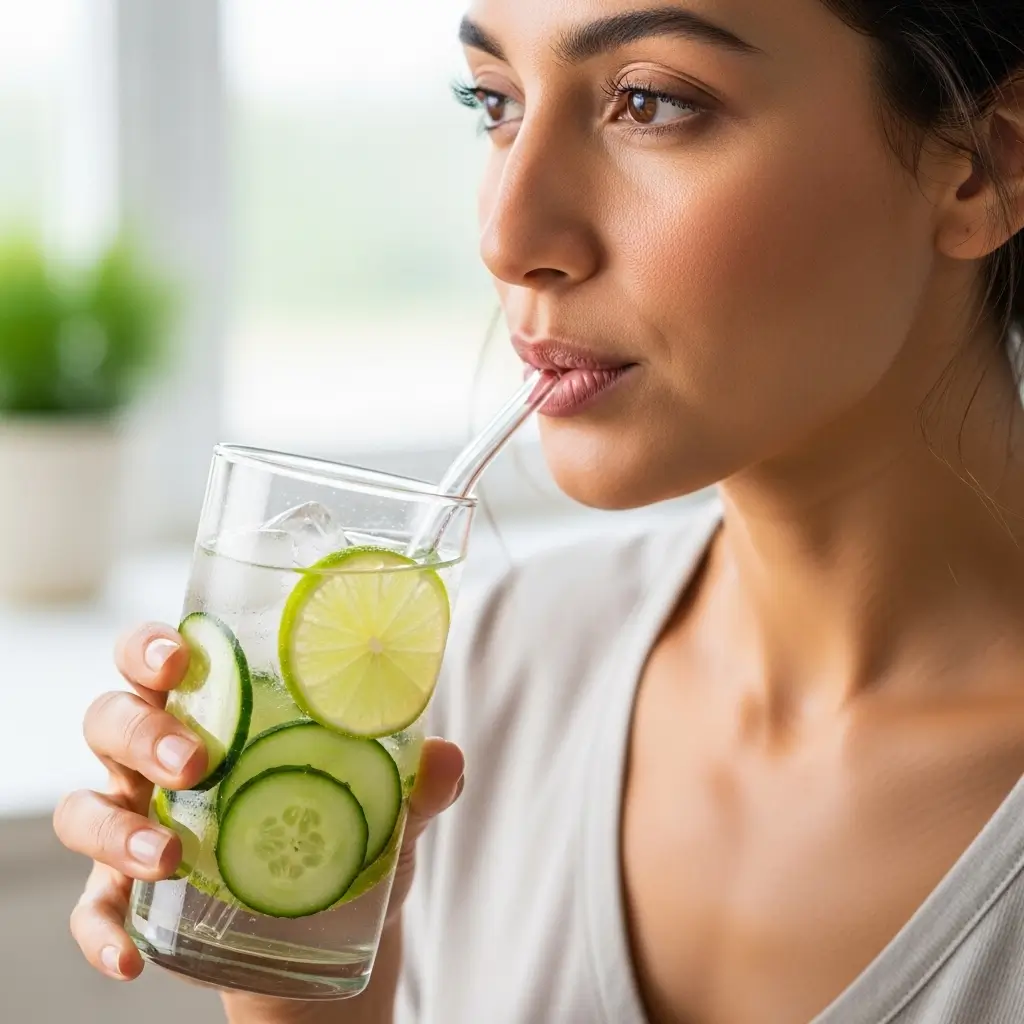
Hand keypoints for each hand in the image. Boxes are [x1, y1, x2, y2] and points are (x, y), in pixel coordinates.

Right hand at [53, 621, 464, 996]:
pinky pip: (93, 907)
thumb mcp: (387, 803)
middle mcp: (160, 758)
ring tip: (170, 857)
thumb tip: (447, 758)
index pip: (160, 657)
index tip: (176, 658)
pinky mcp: (132, 895)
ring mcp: (140, 824)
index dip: (151, 647)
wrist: (332, 926)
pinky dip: (100, 929)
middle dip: (141, 733)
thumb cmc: (345, 828)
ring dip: (116, 831)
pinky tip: (130, 957)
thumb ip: (417, 782)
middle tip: (195, 763)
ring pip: (87, 809)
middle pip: (111, 719)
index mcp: (217, 709)